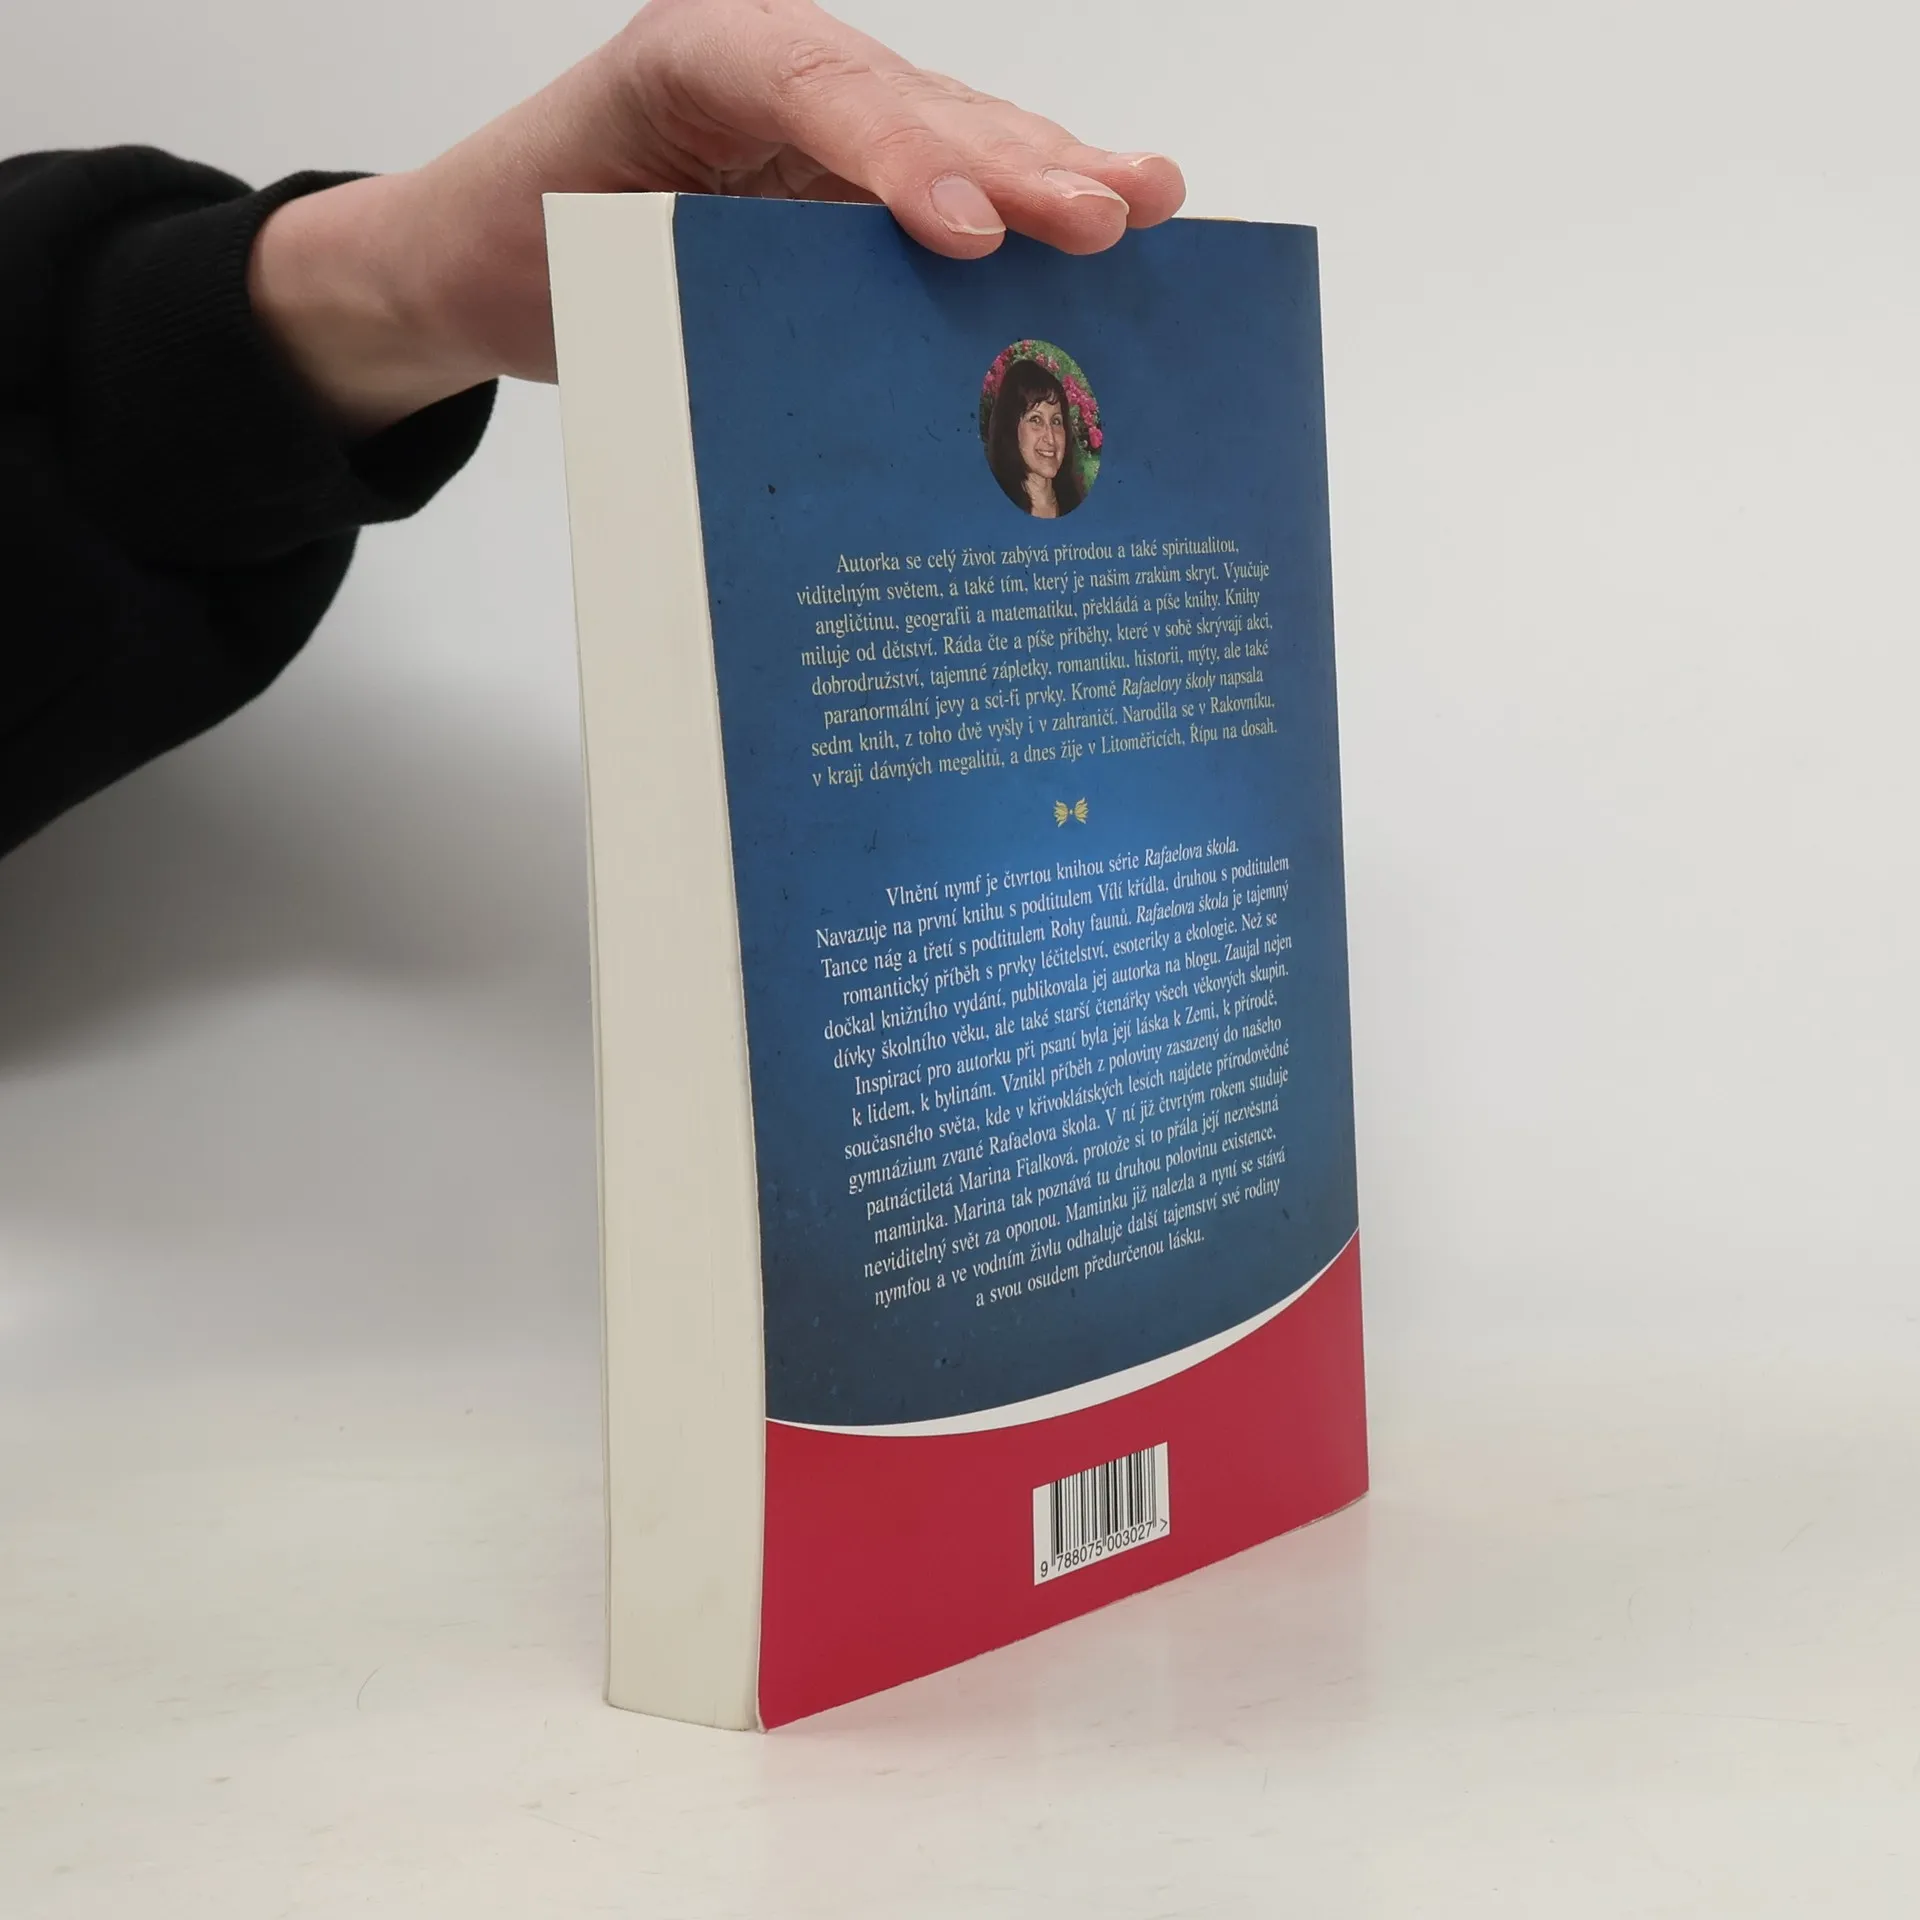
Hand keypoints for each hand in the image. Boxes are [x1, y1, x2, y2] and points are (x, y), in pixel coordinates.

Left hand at [249, 0, 1185, 434]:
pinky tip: (1110, 217)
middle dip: (1017, 164)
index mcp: (693, 60)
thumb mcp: (584, 263)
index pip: (814, 92)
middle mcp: (773, 68)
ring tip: (1148, 201)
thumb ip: (696, 285)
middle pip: (912, 105)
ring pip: (954, 131)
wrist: (480, 247)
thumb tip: (829, 383)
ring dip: (1054, 172)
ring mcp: (821, 118)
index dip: (905, 158)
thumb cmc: (518, 245)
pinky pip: (948, 178)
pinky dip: (1027, 204)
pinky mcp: (848, 177)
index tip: (970, 231)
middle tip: (1106, 216)